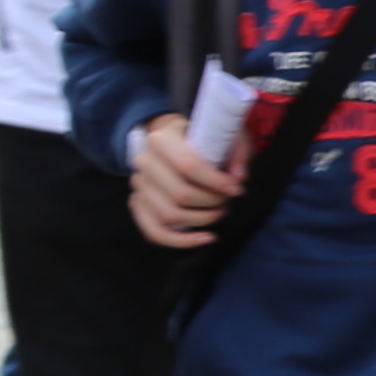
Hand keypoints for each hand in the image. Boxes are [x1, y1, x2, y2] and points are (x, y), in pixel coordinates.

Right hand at [127, 113, 235, 248]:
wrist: (174, 137)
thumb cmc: (204, 137)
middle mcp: (144, 161)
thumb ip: (237, 153)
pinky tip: (206, 238)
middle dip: (212, 202)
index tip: (237, 188)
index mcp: (162, 139)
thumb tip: (238, 179)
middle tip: (228, 199)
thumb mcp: (226, 134)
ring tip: (220, 211)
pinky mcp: (138, 203)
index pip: (187, 166)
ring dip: (202, 219)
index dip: (216, 182)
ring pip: (168, 215)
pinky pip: (153, 232)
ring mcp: (138, 184)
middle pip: (179, 194)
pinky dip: (180, 241)